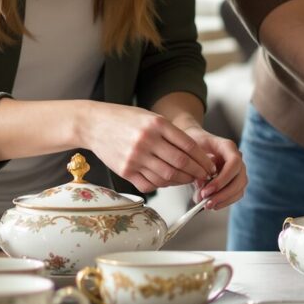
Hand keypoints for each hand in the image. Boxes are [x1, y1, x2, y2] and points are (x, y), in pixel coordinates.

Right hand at [75, 104, 212, 192]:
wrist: (94, 124)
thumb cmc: (125, 119)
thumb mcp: (151, 117)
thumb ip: (171, 134)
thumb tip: (195, 154)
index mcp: (156, 125)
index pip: (188, 146)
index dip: (203, 159)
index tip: (210, 165)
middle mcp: (146, 141)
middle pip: (180, 163)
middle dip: (196, 172)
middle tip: (204, 176)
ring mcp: (135, 158)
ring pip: (167, 177)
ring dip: (181, 181)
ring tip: (188, 179)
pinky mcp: (125, 171)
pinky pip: (150, 184)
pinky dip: (163, 185)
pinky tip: (168, 180)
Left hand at [173, 120, 247, 209]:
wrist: (192, 144)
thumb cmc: (192, 144)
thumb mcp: (192, 150)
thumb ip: (198, 166)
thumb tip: (202, 185)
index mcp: (228, 147)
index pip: (234, 163)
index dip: (223, 178)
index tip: (208, 189)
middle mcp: (236, 158)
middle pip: (240, 179)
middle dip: (223, 193)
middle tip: (206, 201)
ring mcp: (237, 170)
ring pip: (239, 188)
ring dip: (224, 200)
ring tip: (207, 205)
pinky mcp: (234, 181)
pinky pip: (235, 194)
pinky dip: (225, 201)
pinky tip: (213, 205)